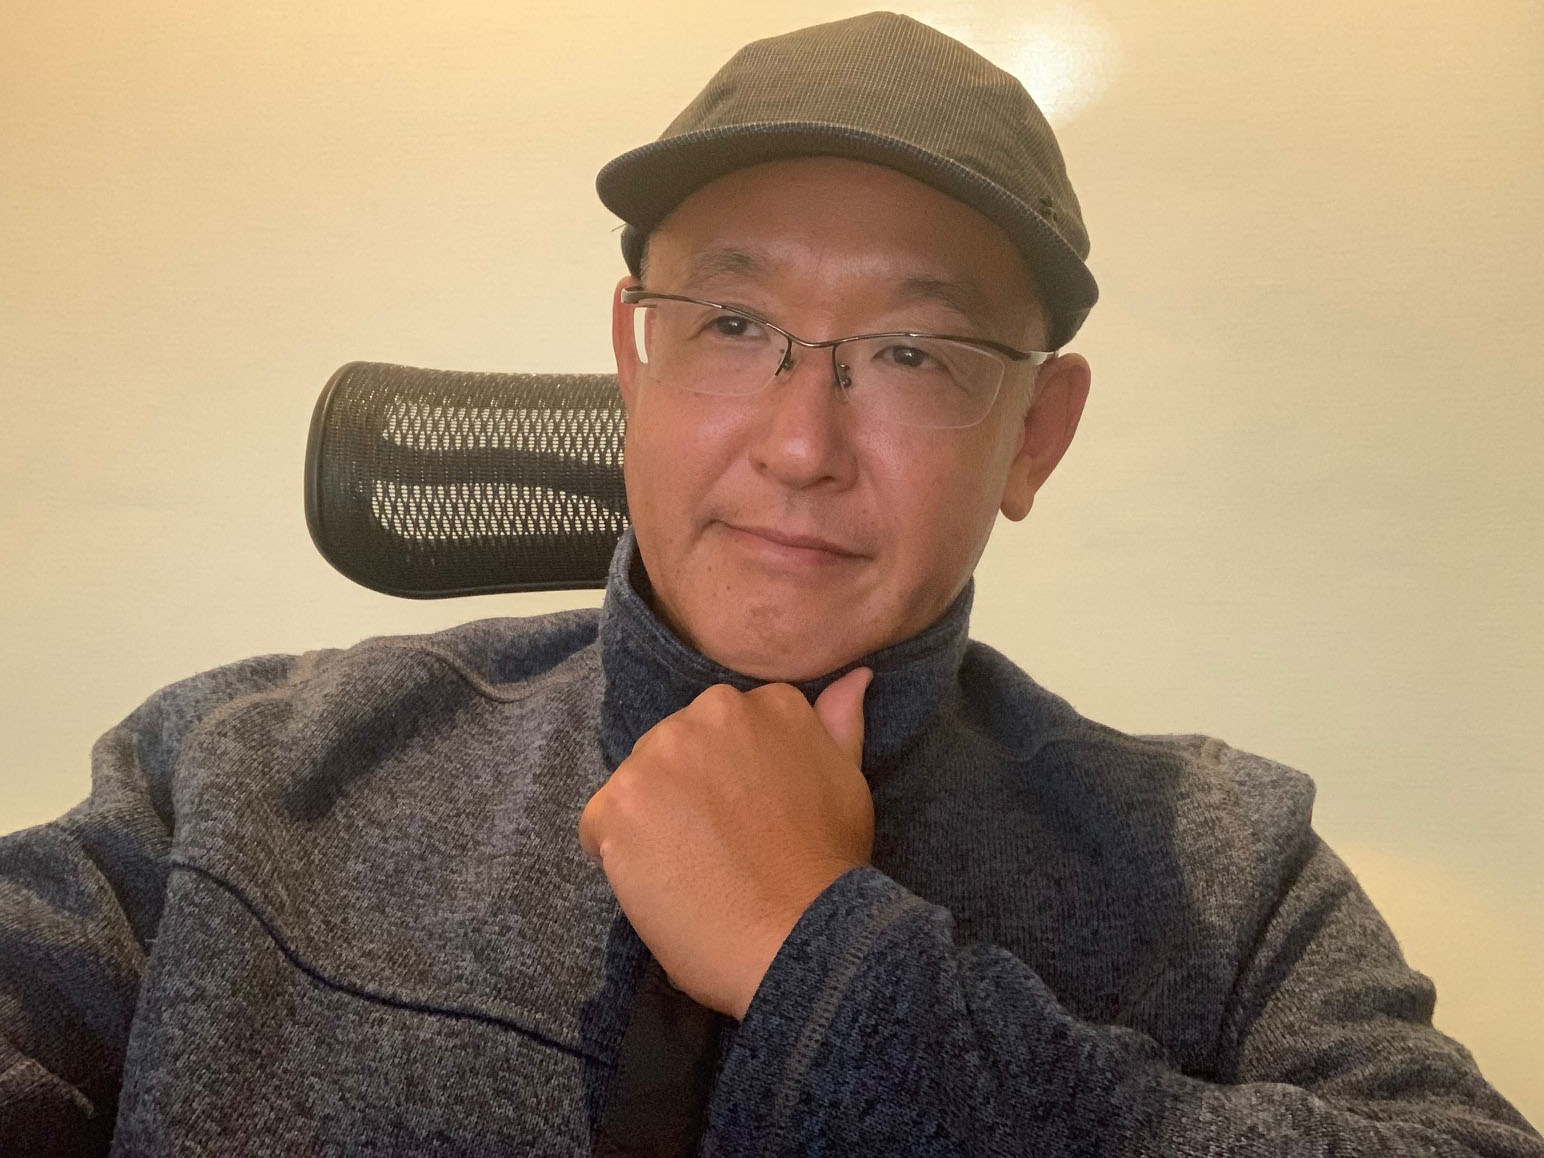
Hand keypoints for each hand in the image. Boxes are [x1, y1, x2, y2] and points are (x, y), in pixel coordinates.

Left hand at [578, 667, 873, 1019]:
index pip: (724, 728)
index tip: (749, 814)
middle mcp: (710, 712)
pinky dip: (617, 854)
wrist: (796, 935)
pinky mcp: (619, 802)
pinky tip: (661, 883)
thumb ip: (838, 724)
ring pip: (637, 783)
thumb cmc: (827, 867)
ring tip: (693, 868)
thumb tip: (853, 677)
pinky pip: (598, 823)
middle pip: (675, 748)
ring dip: (652, 821)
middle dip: (686, 790)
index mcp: (766, 702)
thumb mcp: (847, 781)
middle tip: (720, 846)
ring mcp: (660, 755)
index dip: (730, 776)